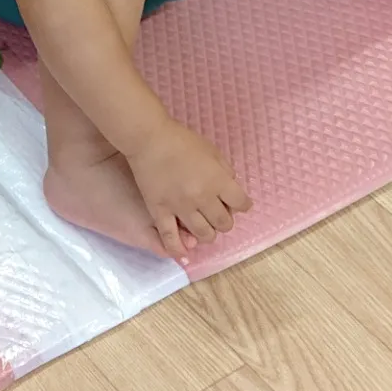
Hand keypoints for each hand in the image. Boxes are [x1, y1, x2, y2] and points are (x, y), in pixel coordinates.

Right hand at [125, 123, 250, 260]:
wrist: (149, 140)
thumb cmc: (182, 141)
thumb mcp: (212, 150)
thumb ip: (225, 171)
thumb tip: (230, 187)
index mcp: (218, 181)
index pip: (241, 204)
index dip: (242, 205)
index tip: (238, 203)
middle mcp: (203, 198)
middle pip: (224, 223)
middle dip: (225, 220)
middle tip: (218, 214)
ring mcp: (181, 207)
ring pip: (203, 234)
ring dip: (208, 234)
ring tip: (203, 227)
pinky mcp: (161, 211)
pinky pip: (170, 237)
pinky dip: (178, 248)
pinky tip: (183, 251)